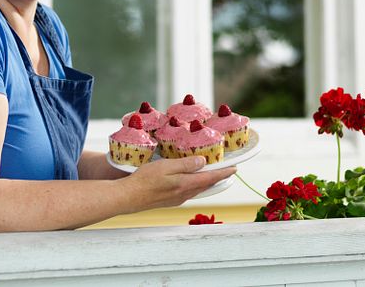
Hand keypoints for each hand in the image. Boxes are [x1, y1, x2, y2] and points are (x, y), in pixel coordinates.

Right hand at [122, 156, 236, 211]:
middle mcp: (184, 194)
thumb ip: (185, 164)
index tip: (234, 169)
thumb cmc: (145, 179)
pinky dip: (195, 185)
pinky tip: (191, 181)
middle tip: (225, 170)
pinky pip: (188, 192)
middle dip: (217, 178)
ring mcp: (177, 199)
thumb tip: (203, 162)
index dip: (223, 173)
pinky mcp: (170, 201)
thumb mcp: (166, 166)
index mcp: (186, 184)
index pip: (210, 178)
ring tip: (211, 174)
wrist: (130, 197)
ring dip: (206, 182)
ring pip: (197, 190)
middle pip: (206, 185)